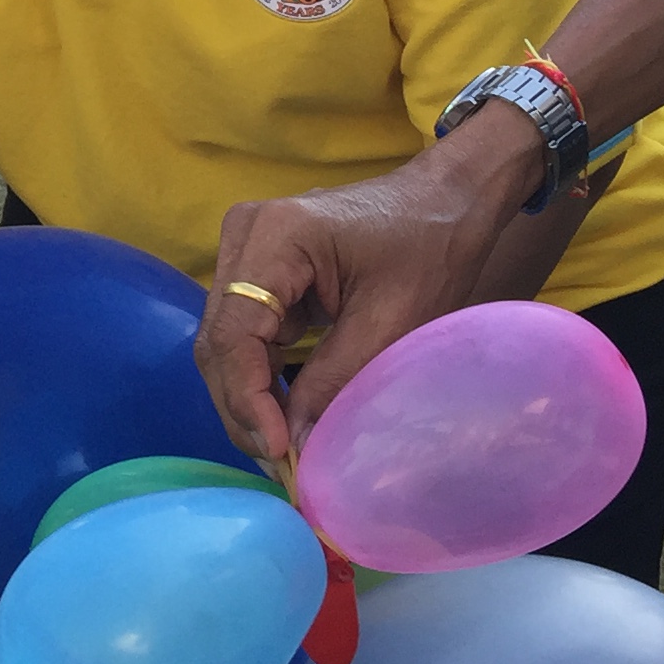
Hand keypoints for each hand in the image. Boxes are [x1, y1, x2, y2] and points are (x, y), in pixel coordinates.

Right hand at [195, 107, 541, 464]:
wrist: (445, 199)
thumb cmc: (429, 246)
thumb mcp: (391, 319)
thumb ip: (335, 380)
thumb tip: (296, 447)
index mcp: (275, 236)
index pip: (234, 333)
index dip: (247, 398)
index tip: (279, 451)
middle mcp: (243, 236)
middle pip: (218, 340)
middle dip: (243, 407)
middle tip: (280, 465)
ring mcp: (244, 250)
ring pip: (224, 342)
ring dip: (248, 397)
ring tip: (282, 448)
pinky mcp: (257, 268)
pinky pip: (244, 333)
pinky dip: (260, 377)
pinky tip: (283, 413)